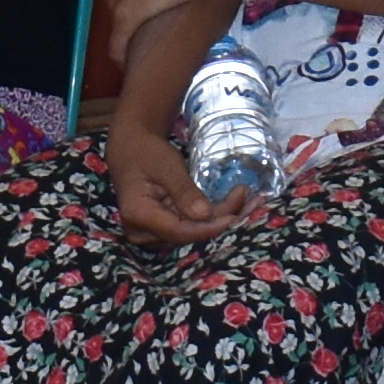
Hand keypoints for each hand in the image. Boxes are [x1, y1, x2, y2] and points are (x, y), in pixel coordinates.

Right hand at [104, 122, 238, 246]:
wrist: (132, 149)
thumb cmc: (146, 153)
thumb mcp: (166, 166)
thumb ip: (184, 191)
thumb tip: (205, 215)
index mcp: (138, 214)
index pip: (177, 231)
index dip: (207, 228)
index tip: (233, 217)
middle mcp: (144, 231)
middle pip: (189, 233)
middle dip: (222, 219)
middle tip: (251, 201)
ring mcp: (155, 232)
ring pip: (195, 231)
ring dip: (223, 216)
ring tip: (248, 197)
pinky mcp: (167, 228)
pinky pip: (194, 224)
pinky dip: (216, 214)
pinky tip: (235, 201)